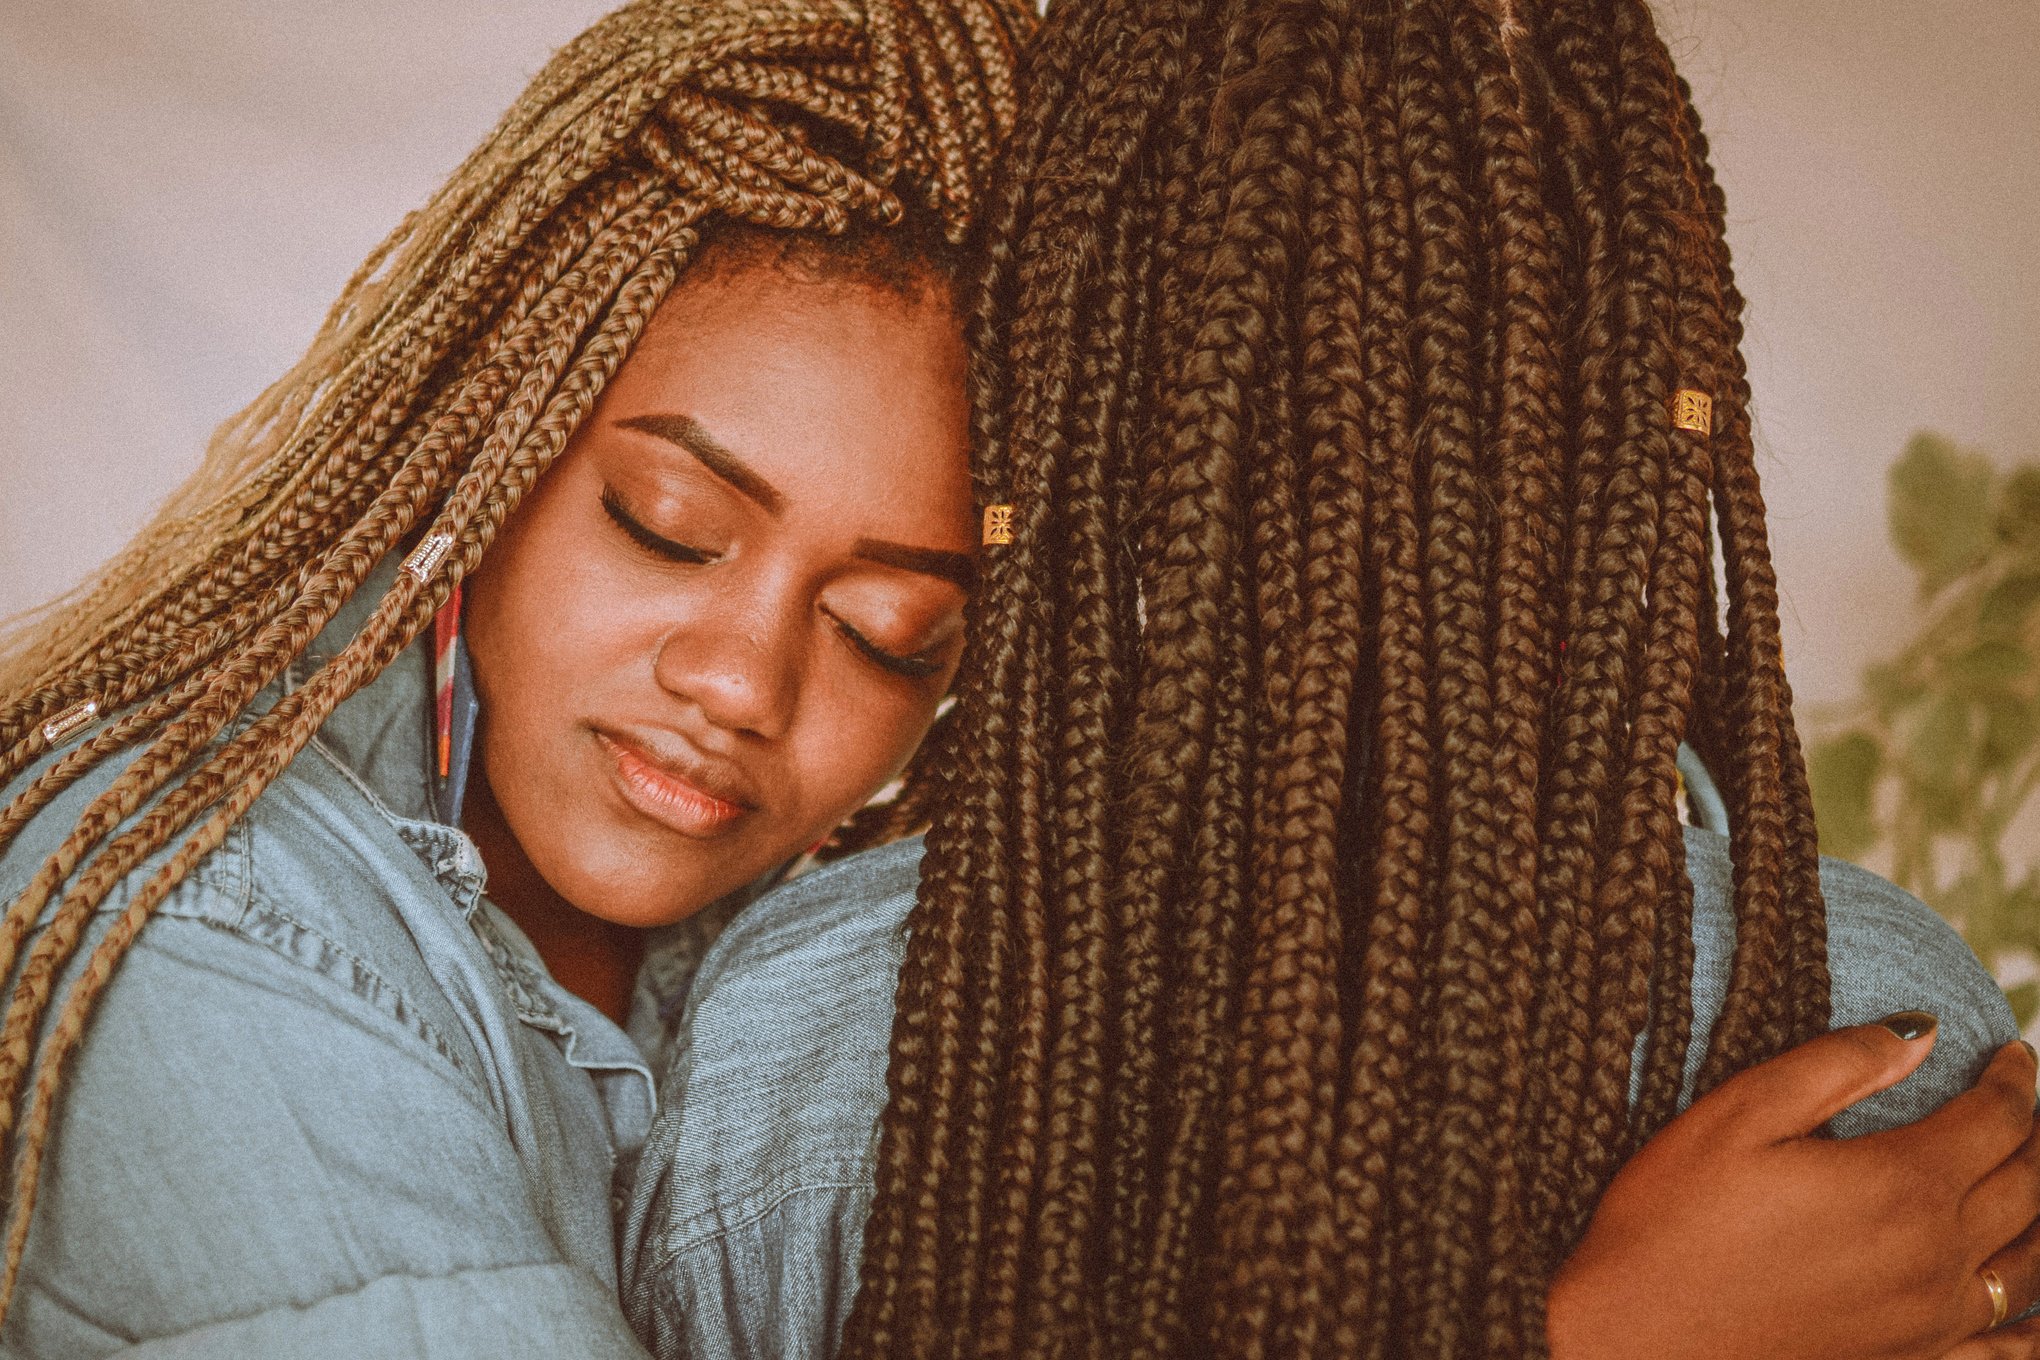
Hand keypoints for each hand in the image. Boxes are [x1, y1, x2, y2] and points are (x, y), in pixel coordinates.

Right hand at [1546, 1017, 2039, 1359]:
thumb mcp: (1737, 1115)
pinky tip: (2034, 1295)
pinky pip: (2011, 1344)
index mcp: (1900, 1183)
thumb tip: (1920, 1030)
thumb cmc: (1672, 1218)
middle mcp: (1935, 1255)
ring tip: (2028, 1172)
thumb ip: (1835, 1065)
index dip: (2014, 1077)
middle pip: (2028, 1183)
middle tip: (2021, 1103)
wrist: (1636, 1338)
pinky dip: (2038, 1316)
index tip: (2012, 1051)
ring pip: (2032, 1260)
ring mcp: (1931, 1318)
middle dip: (2033, 1133)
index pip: (1997, 1118)